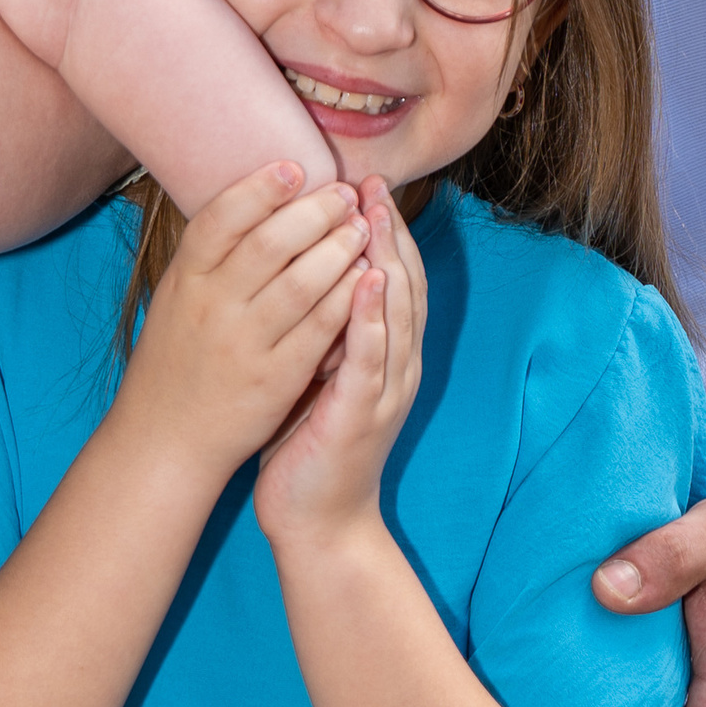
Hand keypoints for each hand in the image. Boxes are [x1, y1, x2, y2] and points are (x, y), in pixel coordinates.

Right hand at [120, 162, 365, 490]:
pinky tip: (367, 278)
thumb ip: (211, 256)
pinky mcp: (274, 377)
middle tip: (345, 194)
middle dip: (315, 212)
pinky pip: (320, 329)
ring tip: (362, 228)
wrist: (166, 437)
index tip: (296, 167)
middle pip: (270, 243)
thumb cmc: (178, 358)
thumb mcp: (178, 297)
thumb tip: (256, 198)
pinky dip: (347, 298)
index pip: (221, 218)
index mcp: (185, 279)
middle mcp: (212, 306)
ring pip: (302, 282)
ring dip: (340, 249)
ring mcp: (244, 342)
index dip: (260, 188)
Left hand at [253, 180, 423, 549]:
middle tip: (374, 184)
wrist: (318, 522)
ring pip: (396, 313)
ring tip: (374, 215)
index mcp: (386, 356)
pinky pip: (371, 357)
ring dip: (387, 261)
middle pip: (404, 286)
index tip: (367, 186)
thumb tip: (301, 270)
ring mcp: (385, 390)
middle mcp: (396, 368)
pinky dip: (371, 317)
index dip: (386, 233)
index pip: (394, 280)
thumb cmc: (309, 444)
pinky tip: (365, 282)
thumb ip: (322, 327)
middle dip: (390, 232)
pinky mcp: (364, 413)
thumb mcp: (317, 372)